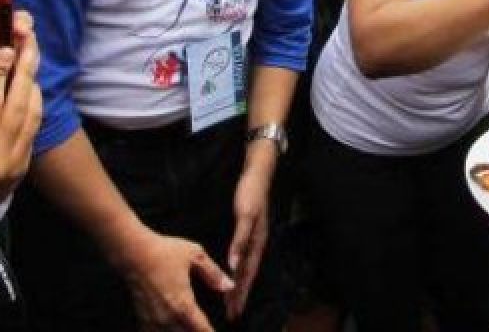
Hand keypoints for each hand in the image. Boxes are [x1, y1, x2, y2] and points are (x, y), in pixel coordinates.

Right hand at [0, 17, 41, 220]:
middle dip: (26, 72)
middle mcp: (1, 161)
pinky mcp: (22, 170)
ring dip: (33, 88)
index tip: (5, 50)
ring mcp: (16, 167)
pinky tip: (30, 91)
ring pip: (32, 118)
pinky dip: (33, 108)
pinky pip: (32, 132)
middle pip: (19, 107)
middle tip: (30, 44)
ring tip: (32, 62)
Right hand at [120, 229, 233, 331]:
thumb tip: (229, 286)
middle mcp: (167, 318)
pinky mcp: (142, 318)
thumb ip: (213, 273)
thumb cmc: (163, 251)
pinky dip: (164, 331)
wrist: (132, 252)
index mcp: (183, 305)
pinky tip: (169, 328)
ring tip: (189, 327)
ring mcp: (153, 320)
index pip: (202, 330)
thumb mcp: (195, 255)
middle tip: (203, 327)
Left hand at [225, 160, 272, 318]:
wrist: (257, 173)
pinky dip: (237, 270)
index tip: (234, 311)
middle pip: (246, 275)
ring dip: (238, 285)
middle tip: (232, 314)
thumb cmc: (250, 193)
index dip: (240, 293)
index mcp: (256, 243)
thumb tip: (233, 265)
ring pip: (244, 268)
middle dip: (240, 295)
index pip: (246, 275)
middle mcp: (256, 243)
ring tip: (232, 301)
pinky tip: (233, 273)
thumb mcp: (245, 216)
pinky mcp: (247, 231)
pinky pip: (241, 258)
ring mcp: (252, 238)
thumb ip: (240, 240)